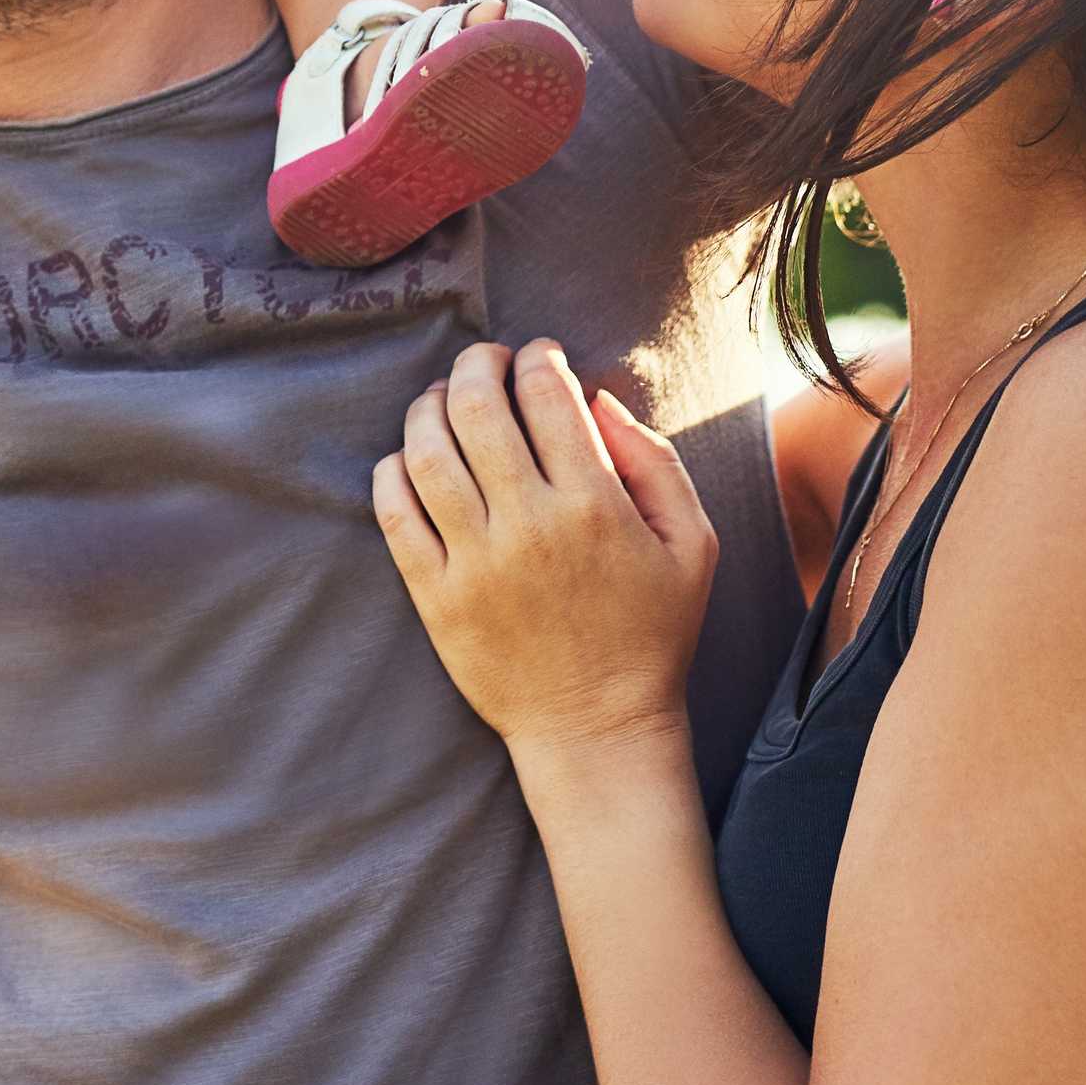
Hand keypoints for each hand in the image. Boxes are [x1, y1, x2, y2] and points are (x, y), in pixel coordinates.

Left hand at [374, 340, 720, 758]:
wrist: (597, 728)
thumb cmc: (651, 632)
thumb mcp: (691, 543)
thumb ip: (656, 461)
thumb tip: (598, 397)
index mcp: (594, 505)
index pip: (547, 394)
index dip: (538, 357)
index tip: (539, 355)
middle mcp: (529, 526)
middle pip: (477, 408)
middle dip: (478, 364)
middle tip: (486, 361)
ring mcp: (475, 563)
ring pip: (426, 452)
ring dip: (429, 407)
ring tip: (445, 400)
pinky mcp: (436, 598)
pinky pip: (394, 513)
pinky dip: (394, 470)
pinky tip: (412, 458)